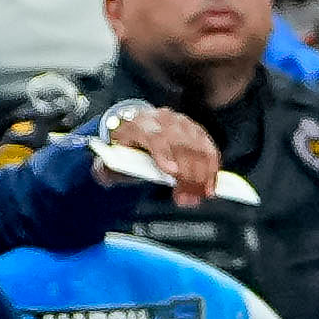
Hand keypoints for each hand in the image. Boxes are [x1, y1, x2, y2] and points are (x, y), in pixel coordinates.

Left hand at [87, 103, 223, 201]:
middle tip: (188, 198)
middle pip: (180, 144)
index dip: (164, 153)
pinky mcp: (194, 130)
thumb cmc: (123, 146)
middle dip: (188, 174)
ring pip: (198, 146)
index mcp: (138, 124)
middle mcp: (163, 120)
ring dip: (203, 173)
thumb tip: (105, 172)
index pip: (154, 136)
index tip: (172, 172)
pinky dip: (213, 167)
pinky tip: (211, 184)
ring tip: (202, 195)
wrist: (134, 128)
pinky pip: (208, 147)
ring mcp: (181, 123)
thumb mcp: (108, 157)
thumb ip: (105, 167)